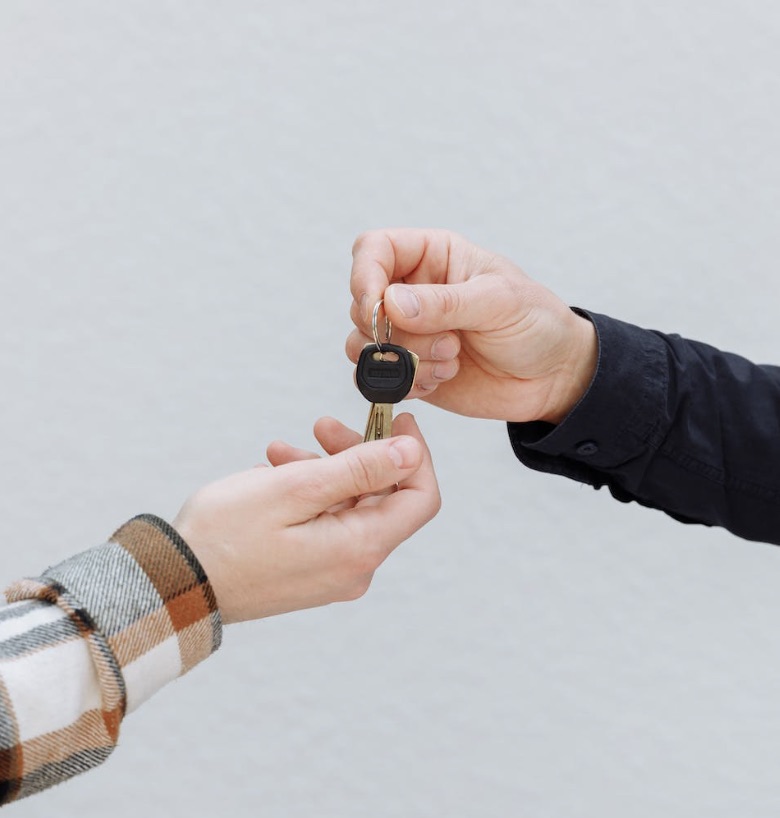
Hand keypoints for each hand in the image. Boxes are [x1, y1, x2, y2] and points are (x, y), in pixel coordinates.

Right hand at [173, 413, 438, 623]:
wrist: (174, 586)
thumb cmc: (225, 537)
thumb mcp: (295, 488)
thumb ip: (359, 469)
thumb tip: (411, 451)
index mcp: (360, 548)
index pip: (420, 498)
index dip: (416, 455)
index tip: (396, 421)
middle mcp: (355, 567)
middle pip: (383, 498)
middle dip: (358, 454)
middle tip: (322, 425)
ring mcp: (334, 573)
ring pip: (350, 506)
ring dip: (325, 469)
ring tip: (281, 451)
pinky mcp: (312, 572)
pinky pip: (327, 524)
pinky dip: (310, 494)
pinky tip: (277, 475)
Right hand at [347, 229, 597, 423]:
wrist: (553, 377)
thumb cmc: (536, 324)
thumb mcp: (500, 301)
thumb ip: (446, 302)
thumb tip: (391, 303)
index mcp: (432, 257)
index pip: (373, 249)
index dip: (364, 275)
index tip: (377, 306)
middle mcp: (411, 292)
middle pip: (361, 303)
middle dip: (395, 331)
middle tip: (448, 343)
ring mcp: (408, 333)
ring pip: (363, 344)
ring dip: (403, 360)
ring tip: (450, 362)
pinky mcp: (408, 369)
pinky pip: (378, 378)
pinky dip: (405, 384)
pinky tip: (442, 380)